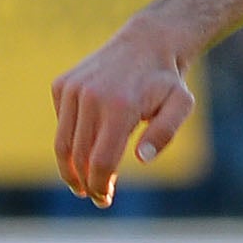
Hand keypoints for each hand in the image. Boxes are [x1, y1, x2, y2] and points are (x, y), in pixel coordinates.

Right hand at [51, 25, 194, 207]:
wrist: (146, 43)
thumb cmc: (167, 81)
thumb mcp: (181, 105)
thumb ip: (165, 133)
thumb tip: (142, 158)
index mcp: (119, 106)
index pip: (100, 160)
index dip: (100, 185)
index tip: (104, 200)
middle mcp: (90, 97)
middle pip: (79, 156)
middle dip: (86, 182)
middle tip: (97, 197)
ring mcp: (72, 89)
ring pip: (62, 142)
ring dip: (68, 168)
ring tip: (79, 184)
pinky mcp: (62, 85)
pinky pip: (61, 123)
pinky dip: (69, 140)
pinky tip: (86, 146)